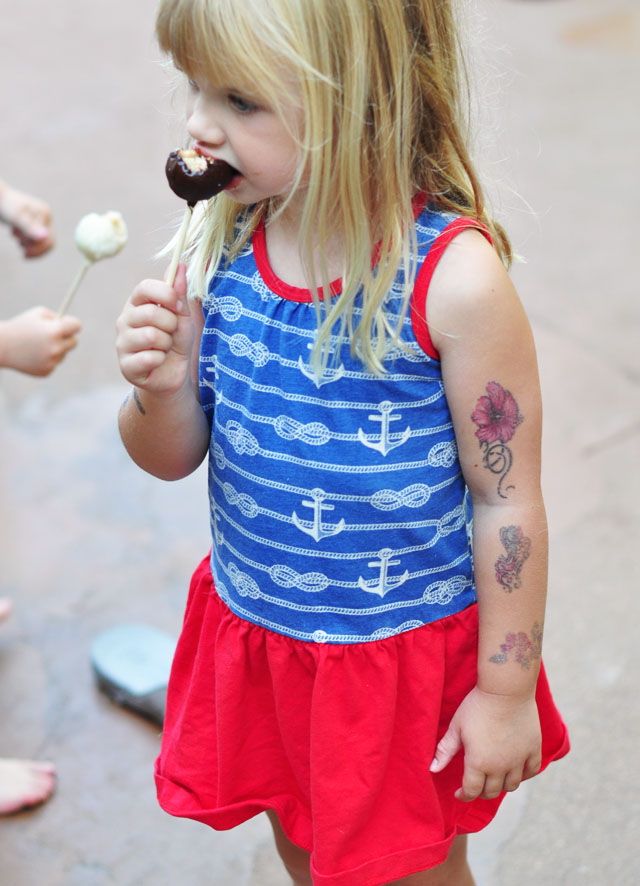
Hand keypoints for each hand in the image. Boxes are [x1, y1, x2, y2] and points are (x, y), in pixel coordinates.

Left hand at [0, 182, 54, 256]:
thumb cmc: (4, 206)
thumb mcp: (15, 218)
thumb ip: (29, 227)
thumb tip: (44, 236)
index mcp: (45, 213)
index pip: (48, 240)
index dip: (36, 248)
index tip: (21, 248)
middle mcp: (46, 217)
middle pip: (48, 243)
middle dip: (33, 247)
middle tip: (18, 242)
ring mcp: (42, 222)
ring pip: (43, 244)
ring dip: (29, 245)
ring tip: (15, 236)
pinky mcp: (36, 225)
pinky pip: (38, 242)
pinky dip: (28, 245)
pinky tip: (18, 241)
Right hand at [0, 307, 81, 375]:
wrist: (2, 346)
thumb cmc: (20, 326)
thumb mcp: (38, 314)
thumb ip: (57, 318)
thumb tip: (72, 326)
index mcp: (55, 330)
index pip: (77, 326)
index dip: (73, 324)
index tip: (69, 325)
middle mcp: (56, 347)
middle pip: (74, 342)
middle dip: (67, 337)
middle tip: (56, 335)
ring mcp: (52, 361)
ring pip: (63, 353)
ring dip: (55, 349)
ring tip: (37, 345)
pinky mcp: (47, 371)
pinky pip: (54, 363)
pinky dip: (47, 359)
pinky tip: (33, 355)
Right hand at [115, 263, 193, 395]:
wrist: (173, 375)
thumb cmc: (176, 342)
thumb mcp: (182, 316)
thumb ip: (179, 292)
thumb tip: (179, 264)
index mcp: (136, 304)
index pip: (144, 287)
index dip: (166, 294)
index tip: (179, 306)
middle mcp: (124, 320)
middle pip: (150, 313)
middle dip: (171, 325)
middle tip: (171, 334)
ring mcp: (122, 343)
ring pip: (150, 336)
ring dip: (166, 344)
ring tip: (164, 348)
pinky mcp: (125, 366)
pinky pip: (149, 357)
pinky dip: (161, 360)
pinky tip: (157, 362)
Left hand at [430, 686, 541, 801]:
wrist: (506, 689)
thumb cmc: (477, 706)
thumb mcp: (456, 727)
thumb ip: (445, 750)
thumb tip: (432, 769)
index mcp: (478, 762)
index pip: (471, 791)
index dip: (464, 795)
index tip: (459, 793)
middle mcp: (500, 766)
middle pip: (492, 792)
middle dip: (481, 792)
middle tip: (476, 785)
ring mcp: (519, 759)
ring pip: (512, 786)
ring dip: (501, 786)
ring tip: (494, 778)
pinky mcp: (533, 749)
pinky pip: (532, 771)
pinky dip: (523, 775)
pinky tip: (516, 771)